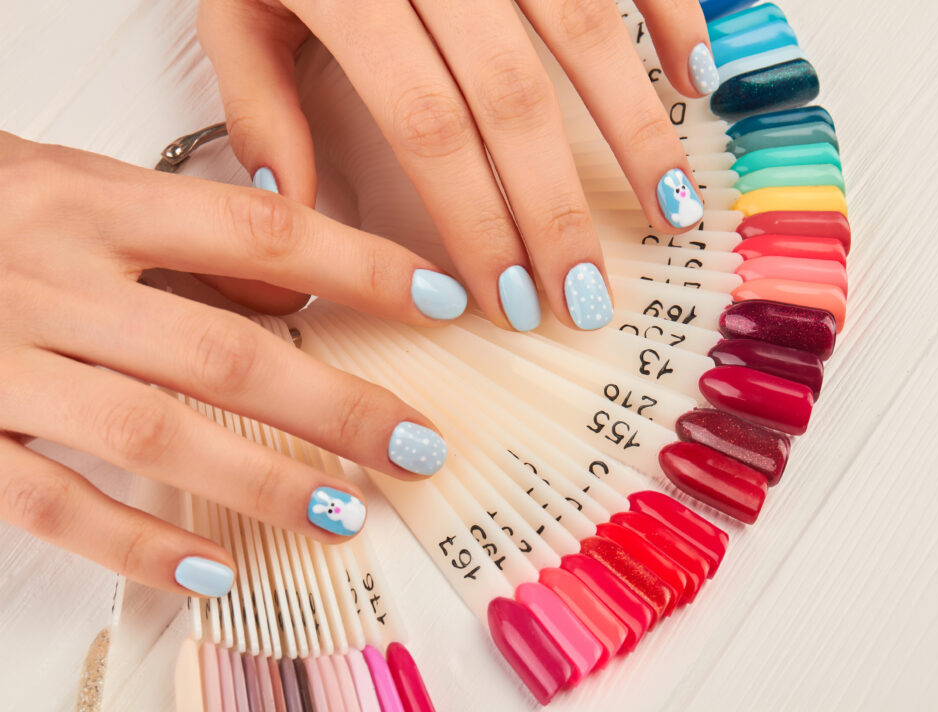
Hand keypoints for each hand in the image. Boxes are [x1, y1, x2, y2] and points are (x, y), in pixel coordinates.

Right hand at [0, 132, 459, 596]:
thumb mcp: (66, 183)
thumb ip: (172, 236)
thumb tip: (289, 300)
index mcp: (88, 199)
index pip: (262, 231)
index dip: (363, 267)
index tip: (443, 300)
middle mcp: (48, 277)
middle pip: (228, 350)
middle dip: (337, 406)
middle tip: (415, 444)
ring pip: (154, 433)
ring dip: (262, 483)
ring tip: (344, 513)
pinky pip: (52, 503)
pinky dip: (136, 544)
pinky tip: (211, 569)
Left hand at [198, 0, 716, 330]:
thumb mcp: (234, 1)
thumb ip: (259, 104)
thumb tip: (294, 214)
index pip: (427, 127)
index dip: (476, 219)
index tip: (507, 297)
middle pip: (511, 98)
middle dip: (554, 209)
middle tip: (586, 295)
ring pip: (586, 30)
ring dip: (635, 129)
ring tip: (673, 212)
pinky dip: (673, 12)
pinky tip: (698, 80)